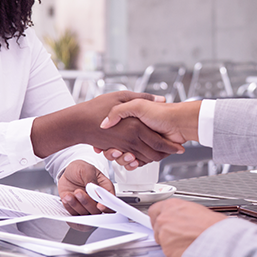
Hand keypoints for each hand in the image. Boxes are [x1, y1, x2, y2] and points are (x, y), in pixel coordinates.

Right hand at [31, 91, 183, 164]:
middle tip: (172, 149)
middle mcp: (131, 139)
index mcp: (136, 126)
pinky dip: (137, 160)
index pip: (160, 142)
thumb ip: (144, 98)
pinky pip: (131, 160)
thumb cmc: (97, 108)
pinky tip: (139, 154)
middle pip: (154, 154)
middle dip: (164, 154)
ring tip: (159, 153)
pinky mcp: (116, 150)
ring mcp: (123, 146)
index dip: (171, 146)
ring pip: (144, 159)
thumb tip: (161, 99)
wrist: (77, 123)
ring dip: (152, 158)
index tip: (179, 146)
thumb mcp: (123, 96)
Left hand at [57, 160, 112, 214]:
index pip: (111, 201)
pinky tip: (66, 197)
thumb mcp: (86, 169)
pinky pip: (74, 215)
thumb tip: (96, 191)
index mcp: (105, 188)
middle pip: (98, 211)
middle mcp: (97, 199)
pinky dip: (69, 208)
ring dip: (76, 205)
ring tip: (69, 194)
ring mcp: (87, 206)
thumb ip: (91, 179)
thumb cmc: (79, 169)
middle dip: (87, 203)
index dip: (107, 206)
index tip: (99, 205)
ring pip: (85, 214)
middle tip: (78, 192)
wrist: (67, 173)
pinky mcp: (77, 210)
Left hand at [149, 199, 226, 256]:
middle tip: (176, 233)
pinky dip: (174, 251)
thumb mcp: (195, 209)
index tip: (161, 221)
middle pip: (156, 226)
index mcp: (171, 205)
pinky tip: (185, 247)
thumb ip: (181, 212)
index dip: (159, 217)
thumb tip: (181, 216)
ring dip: (170, 241)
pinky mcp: (166, 249)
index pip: (154, 210)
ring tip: (185, 240)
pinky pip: (167, 251)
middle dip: (164, 230)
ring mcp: (164, 234)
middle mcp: (164, 218)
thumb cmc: (211, 224)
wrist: (216, 238)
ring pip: (161, 239)